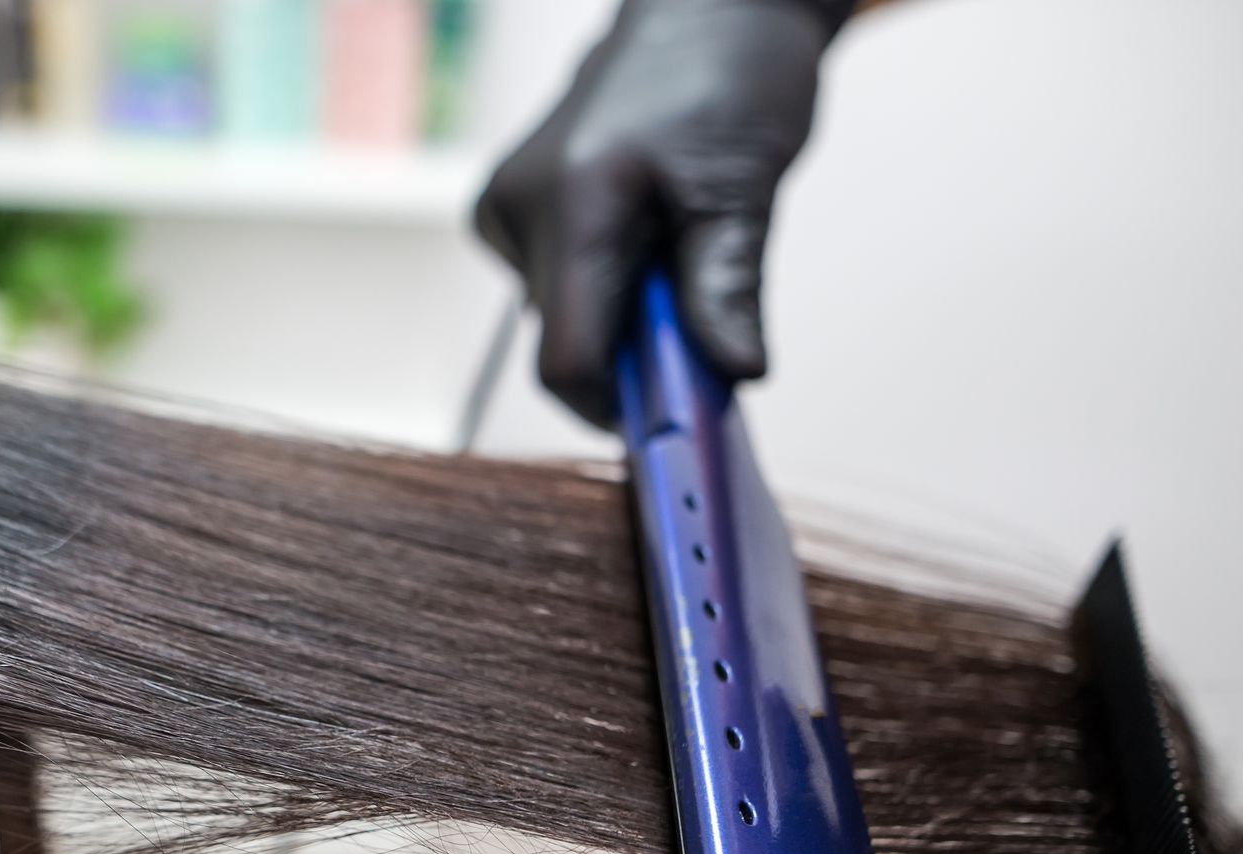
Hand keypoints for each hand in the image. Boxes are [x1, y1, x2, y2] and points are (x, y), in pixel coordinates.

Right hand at [475, 0, 840, 424]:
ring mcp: (502, 207)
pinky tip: (640, 238)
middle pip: (564, 343)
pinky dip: (600, 288)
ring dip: (620, 319)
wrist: (701, 5)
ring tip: (673, 257)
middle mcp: (518, 206)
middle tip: (700, 327)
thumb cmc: (727, 71)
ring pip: (556, 319)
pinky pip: (550, 286)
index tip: (676, 420)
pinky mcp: (503, 209)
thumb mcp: (744, 184)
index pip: (569, 357)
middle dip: (632, 355)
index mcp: (574, 199)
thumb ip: (726, 287)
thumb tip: (732, 375)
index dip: (621, 406)